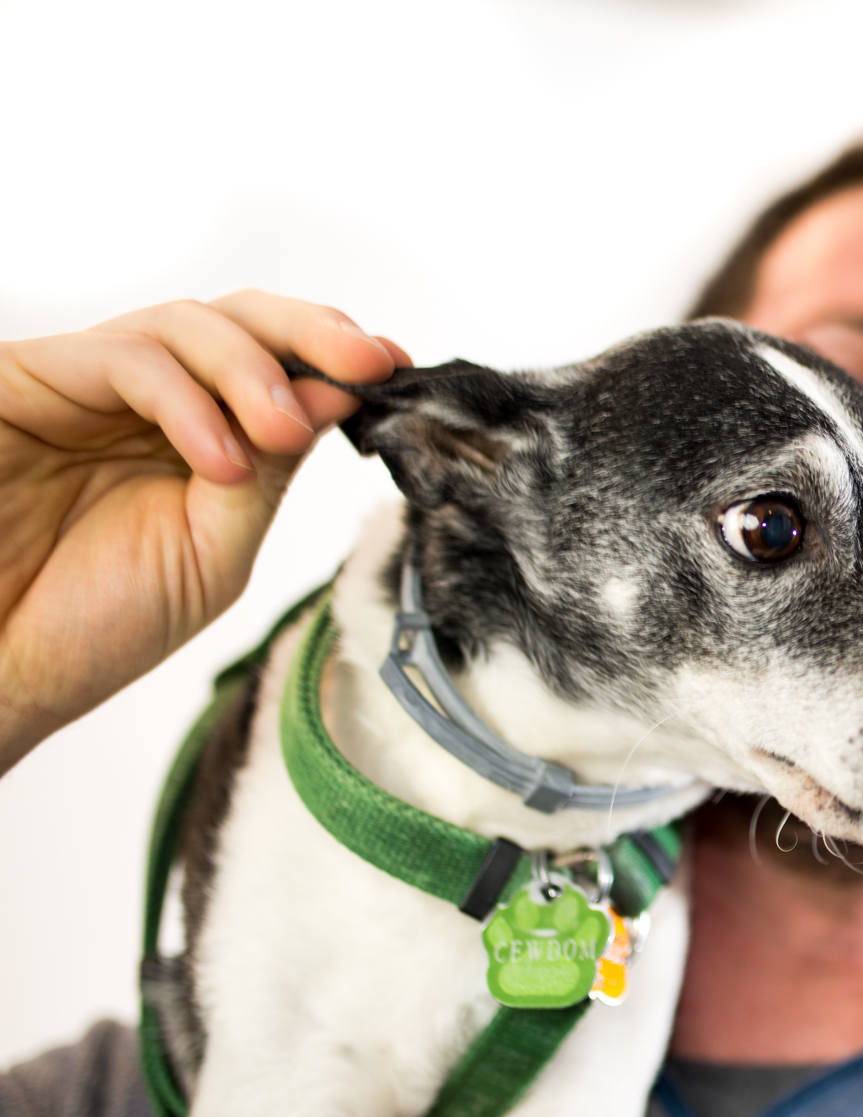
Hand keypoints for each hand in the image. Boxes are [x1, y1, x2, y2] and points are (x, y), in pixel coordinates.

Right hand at [0, 291, 410, 774]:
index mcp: (193, 434)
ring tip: (285, 429)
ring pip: (186, 324)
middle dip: (313, 335)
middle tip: (369, 366)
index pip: (274, 363)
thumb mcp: (213, 549)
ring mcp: (83, 383)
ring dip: (255, 372)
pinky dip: (185, 401)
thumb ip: (269, 472)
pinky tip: (219, 459)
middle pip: (237, 319)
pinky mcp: (25, 379)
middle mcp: (141, 398)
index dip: (335, 356)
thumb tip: (334, 396)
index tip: (397, 369)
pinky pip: (122, 357)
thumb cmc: (88, 624)